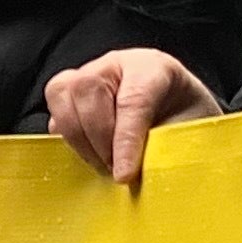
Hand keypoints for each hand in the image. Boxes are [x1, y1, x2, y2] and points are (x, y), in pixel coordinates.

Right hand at [44, 49, 222, 187]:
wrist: (181, 121)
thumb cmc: (186, 127)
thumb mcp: (188, 136)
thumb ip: (165, 149)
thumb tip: (136, 177)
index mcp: (153, 68)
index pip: (133, 99)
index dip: (126, 140)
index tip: (124, 176)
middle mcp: (116, 65)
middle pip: (87, 87)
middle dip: (97, 137)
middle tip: (114, 170)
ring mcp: (88, 76)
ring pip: (61, 93)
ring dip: (77, 138)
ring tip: (101, 164)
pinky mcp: (69, 99)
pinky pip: (53, 115)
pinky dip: (67, 141)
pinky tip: (89, 157)